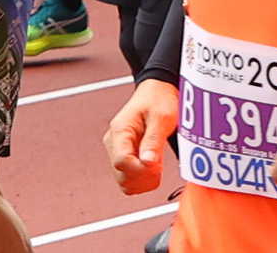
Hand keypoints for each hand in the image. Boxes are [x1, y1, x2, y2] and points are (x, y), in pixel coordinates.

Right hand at [105, 81, 178, 196]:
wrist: (157, 93)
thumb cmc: (159, 100)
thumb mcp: (162, 116)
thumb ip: (154, 140)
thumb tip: (147, 163)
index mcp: (120, 131)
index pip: (121, 162)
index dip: (141, 168)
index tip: (157, 164)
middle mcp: (113, 144)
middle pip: (122, 176)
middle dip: (144, 175)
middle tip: (160, 163)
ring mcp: (117, 153)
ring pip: (125, 182)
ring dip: (144, 180)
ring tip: (157, 163)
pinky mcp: (124, 159)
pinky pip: (130, 181)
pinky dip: (143, 180)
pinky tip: (153, 166)